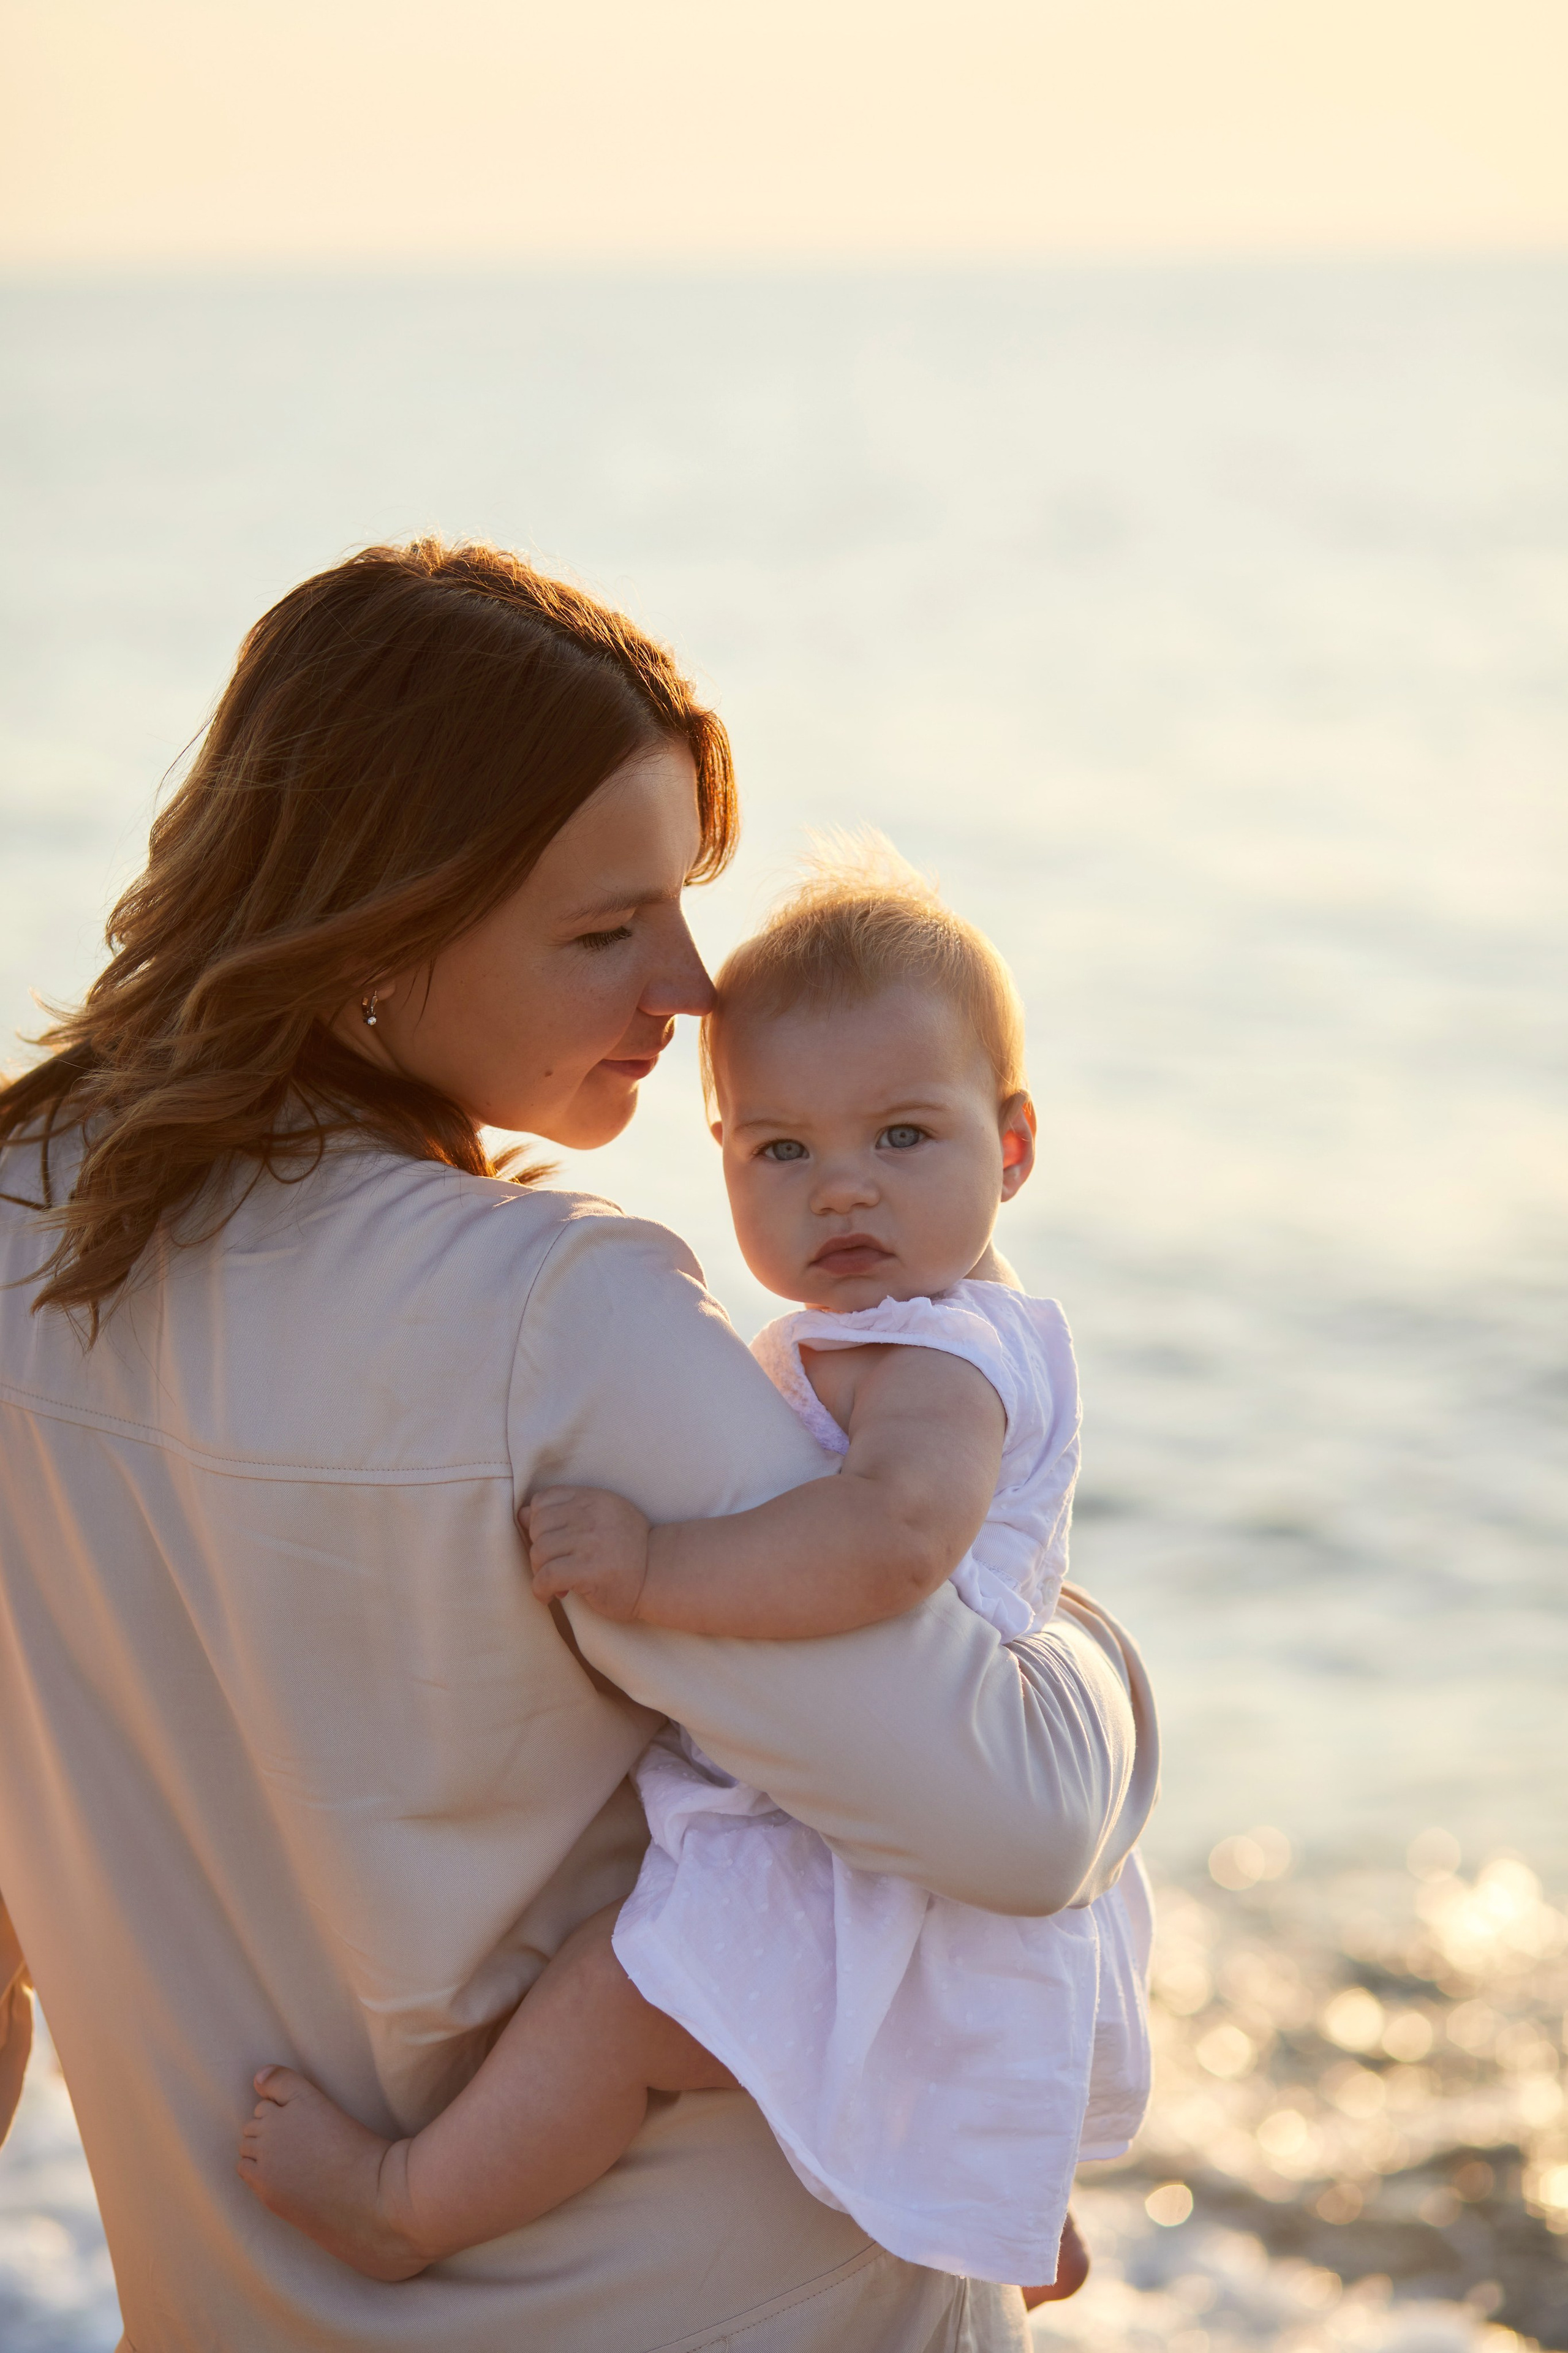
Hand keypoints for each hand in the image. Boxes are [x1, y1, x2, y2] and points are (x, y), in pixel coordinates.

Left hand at [522, 1486, 651, 1620]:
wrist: (660, 1574)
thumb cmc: (628, 1548)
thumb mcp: (602, 1517)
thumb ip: (566, 1512)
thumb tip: (522, 1513)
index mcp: (593, 1498)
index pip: (543, 1501)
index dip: (538, 1523)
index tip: (550, 1541)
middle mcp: (591, 1515)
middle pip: (537, 1527)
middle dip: (538, 1549)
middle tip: (553, 1565)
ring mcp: (590, 1542)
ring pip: (539, 1552)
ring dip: (540, 1571)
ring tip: (555, 1582)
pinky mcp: (589, 1570)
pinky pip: (547, 1576)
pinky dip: (541, 1589)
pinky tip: (550, 1596)